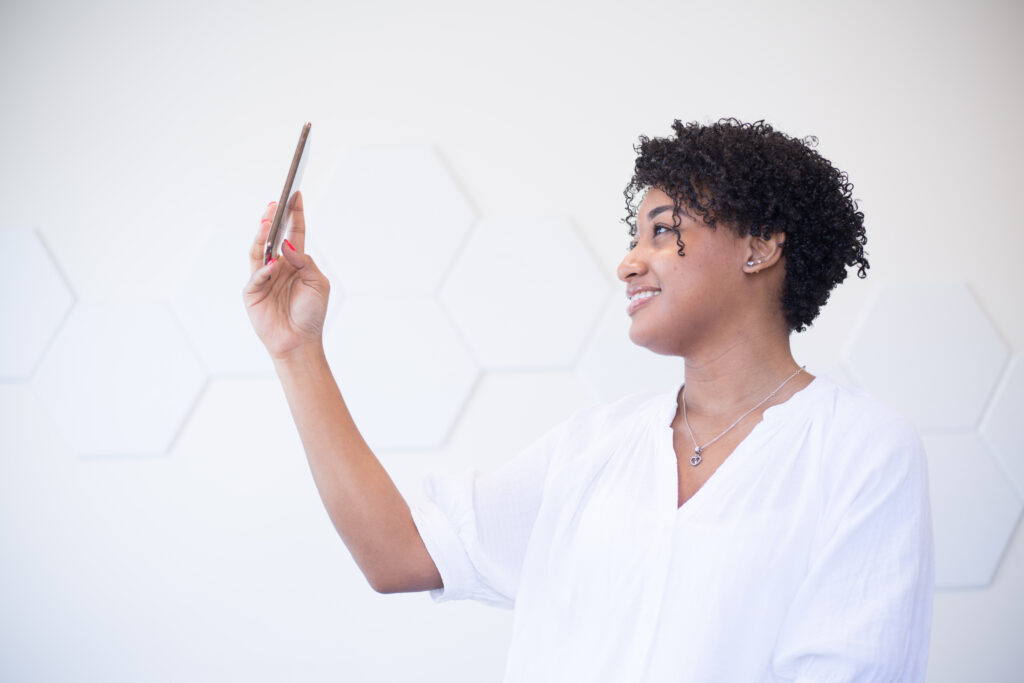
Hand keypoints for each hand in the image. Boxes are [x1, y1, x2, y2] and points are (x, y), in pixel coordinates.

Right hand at [243, 192, 329, 359]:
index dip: (295, 213)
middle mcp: (278, 265)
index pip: (294, 232)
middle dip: (273, 218)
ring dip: (262, 236)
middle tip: (275, 202)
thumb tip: (287, 244)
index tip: (296, 193)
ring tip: (267, 221)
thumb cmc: (311, 313)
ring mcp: (263, 277)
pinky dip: (264, 270)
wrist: (300, 342)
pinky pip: (256, 276)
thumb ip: (304, 262)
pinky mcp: (252, 292)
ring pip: (259, 250)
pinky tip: (272, 265)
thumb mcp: (318, 284)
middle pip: (272, 237)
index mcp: (296, 261)